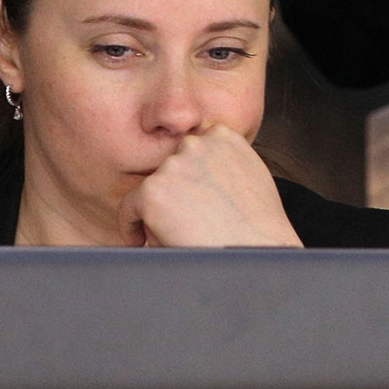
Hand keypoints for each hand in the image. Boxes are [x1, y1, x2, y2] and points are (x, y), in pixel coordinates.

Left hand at [123, 125, 302, 247]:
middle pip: (172, 169)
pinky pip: (129, 209)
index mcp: (223, 136)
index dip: (190, 179)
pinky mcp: (153, 191)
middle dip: (176, 195)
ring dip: (161, 212)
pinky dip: (131, 227)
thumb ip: (224, 165)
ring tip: (179, 237)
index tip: (190, 201)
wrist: (258, 252)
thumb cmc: (259, 228)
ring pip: (153, 190)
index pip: (193, 151)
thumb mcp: (250, 178)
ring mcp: (173, 165)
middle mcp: (196, 143)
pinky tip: (142, 242)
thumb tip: (200, 175)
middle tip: (187, 225)